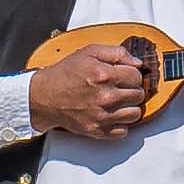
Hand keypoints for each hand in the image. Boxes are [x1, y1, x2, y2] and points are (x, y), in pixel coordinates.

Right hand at [26, 38, 159, 140]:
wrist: (44, 97)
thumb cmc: (65, 74)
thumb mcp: (89, 52)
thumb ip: (117, 53)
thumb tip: (138, 62)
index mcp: (104, 75)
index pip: (137, 76)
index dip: (133, 74)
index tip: (125, 76)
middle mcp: (105, 97)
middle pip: (138, 95)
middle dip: (132, 90)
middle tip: (121, 88)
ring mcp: (102, 116)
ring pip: (135, 114)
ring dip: (129, 107)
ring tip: (118, 102)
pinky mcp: (97, 130)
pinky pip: (123, 131)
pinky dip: (120, 124)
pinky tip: (112, 114)